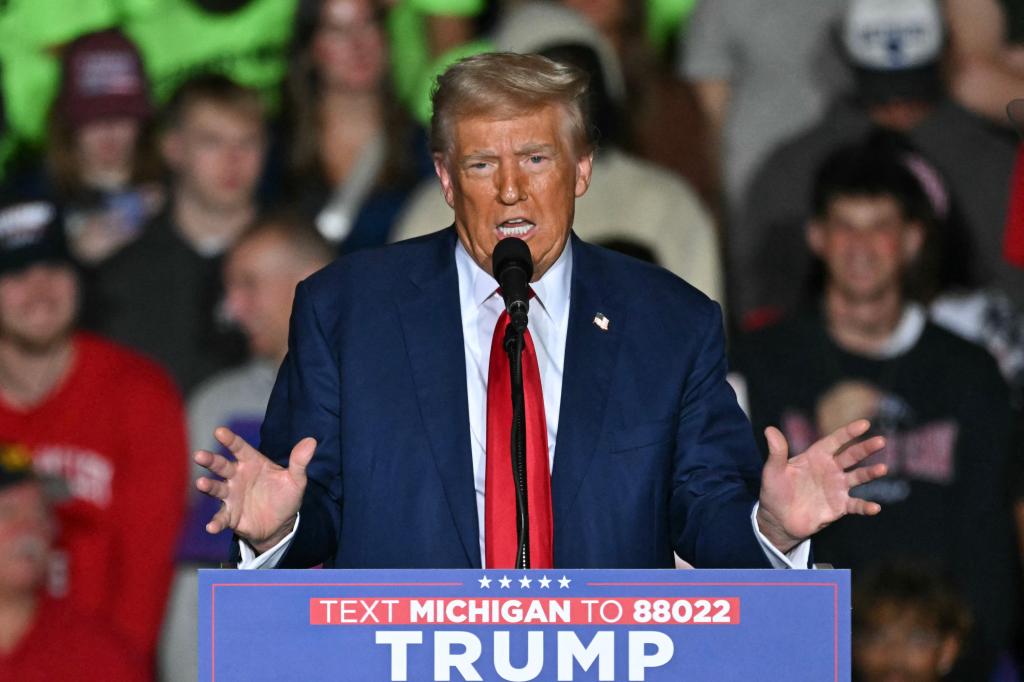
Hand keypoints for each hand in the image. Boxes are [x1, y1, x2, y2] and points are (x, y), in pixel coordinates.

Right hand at [194, 427, 316, 553]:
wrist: (281, 524)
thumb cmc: (285, 496)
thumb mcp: (296, 479)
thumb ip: (299, 461)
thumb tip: (312, 441)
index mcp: (252, 463)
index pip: (239, 448)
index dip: (229, 440)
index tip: (219, 431)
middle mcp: (237, 477)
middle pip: (221, 466)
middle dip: (210, 460)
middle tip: (199, 455)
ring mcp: (231, 496)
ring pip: (216, 488)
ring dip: (208, 486)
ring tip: (201, 483)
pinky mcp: (230, 516)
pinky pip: (221, 518)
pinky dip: (216, 522)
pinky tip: (211, 527)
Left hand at [756, 419, 886, 552]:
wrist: (778, 520)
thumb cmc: (775, 491)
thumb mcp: (773, 471)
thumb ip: (776, 452)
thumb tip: (769, 430)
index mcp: (816, 456)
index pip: (835, 441)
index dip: (849, 432)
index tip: (865, 424)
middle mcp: (830, 469)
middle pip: (851, 456)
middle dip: (866, 448)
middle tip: (881, 441)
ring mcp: (837, 488)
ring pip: (858, 477)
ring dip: (870, 473)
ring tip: (883, 469)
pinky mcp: (839, 506)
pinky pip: (856, 505)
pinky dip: (865, 507)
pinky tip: (875, 508)